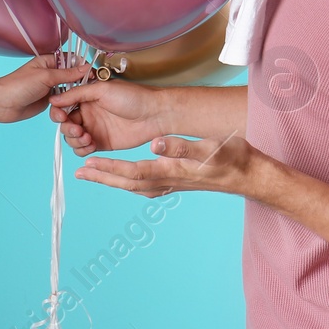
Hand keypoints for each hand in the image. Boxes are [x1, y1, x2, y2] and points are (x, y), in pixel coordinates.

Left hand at [0, 53, 92, 122]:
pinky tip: (70, 108)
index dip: (82, 66)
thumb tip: (85, 68)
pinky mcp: (48, 101)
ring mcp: (49, 88)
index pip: (71, 60)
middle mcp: (50, 73)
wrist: (2, 104)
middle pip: (72, 75)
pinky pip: (62, 101)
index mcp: (49, 61)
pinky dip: (66, 104)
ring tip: (79, 100)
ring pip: (69, 90)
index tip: (93, 75)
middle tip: (88, 90)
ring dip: (73, 95)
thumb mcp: (46, 77)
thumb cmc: (18, 86)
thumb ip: (67, 74)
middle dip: (80, 82)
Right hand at [46, 77, 166, 155]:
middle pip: (65, 125)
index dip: (58, 112)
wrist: (154, 114)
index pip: (63, 106)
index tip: (61, 116)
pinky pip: (83, 150)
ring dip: (74, 140)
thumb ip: (77, 94)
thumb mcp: (102, 90)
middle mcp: (88, 113)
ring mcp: (94, 129)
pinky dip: (83, 150)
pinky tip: (92, 144)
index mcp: (86, 98)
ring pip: (72, 139)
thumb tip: (53, 98)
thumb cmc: (132, 97)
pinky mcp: (101, 143)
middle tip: (78, 129)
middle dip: (67, 128)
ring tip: (87, 137)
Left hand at [74, 132, 264, 197]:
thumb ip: (181, 147)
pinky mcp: (178, 182)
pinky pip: (146, 185)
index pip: (133, 171)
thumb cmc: (233, 159)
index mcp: (172, 172)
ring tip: (93, 174)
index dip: (109, 169)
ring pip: (135, 185)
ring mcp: (173, 185)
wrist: (250, 175)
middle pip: (128, 182)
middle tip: (79, 172)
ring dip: (112, 180)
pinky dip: (130, 181)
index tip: (88, 164)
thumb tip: (155, 144)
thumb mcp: (209, 148)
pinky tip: (125, 178)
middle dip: (102, 178)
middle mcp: (169, 182)